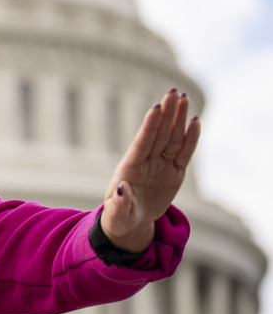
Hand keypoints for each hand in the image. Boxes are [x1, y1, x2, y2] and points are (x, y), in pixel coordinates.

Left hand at [101, 88, 200, 251]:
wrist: (131, 221)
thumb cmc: (120, 216)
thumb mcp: (117, 214)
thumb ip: (119, 203)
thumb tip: (123, 189)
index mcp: (130, 168)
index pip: (142, 143)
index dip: (149, 126)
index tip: (155, 107)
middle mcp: (146, 162)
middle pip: (159, 134)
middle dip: (167, 113)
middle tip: (174, 92)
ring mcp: (161, 165)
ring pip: (172, 138)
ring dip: (179, 119)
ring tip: (184, 98)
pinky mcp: (174, 172)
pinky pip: (184, 153)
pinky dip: (191, 138)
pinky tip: (195, 121)